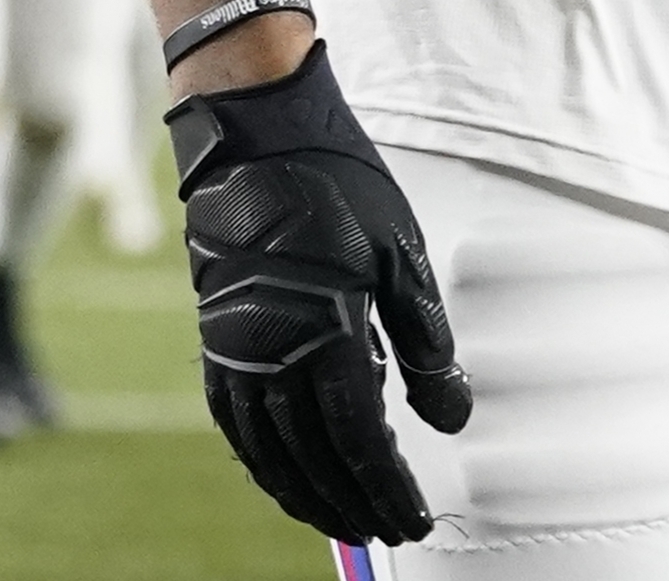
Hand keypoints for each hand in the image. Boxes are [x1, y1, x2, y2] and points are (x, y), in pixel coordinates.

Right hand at [168, 40, 471, 542]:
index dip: (389, 488)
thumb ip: (427, 343)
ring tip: (345, 521)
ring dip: (309, 496)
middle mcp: (272, 353)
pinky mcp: (216, 343)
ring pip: (271, 454)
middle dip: (356, 503)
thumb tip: (451, 416)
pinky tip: (288, 478)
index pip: (362, 440)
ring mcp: (235, 352)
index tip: (414, 519)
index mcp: (326, 332)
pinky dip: (265, 464)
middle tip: (390, 531)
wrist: (256, 138)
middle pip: (317, 459)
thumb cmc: (335, 185)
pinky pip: (238, 427)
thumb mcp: (404, 256)